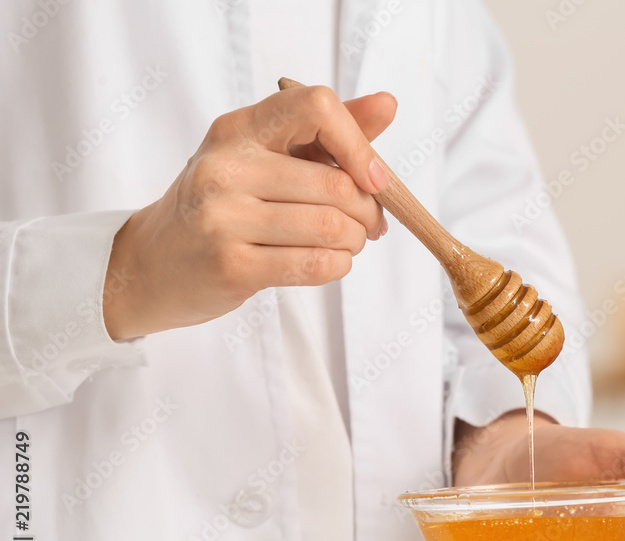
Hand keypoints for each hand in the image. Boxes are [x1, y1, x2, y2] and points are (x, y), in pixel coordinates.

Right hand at [103, 85, 396, 338]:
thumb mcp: (262, 157)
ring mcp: (223, 217)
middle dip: (369, 210)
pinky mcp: (231, 266)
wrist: (151, 263)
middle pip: (336, 183)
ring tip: (349, 243)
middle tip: (369, 224)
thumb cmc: (220, 206)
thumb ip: (325, 132)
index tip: (375, 178)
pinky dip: (338, 266)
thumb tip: (388, 104)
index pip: (316, 106)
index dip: (359, 144)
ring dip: (355, 241)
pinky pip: (314, 264)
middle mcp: (226, 167)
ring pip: (330, 226)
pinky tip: (331, 262)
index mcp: (239, 129)